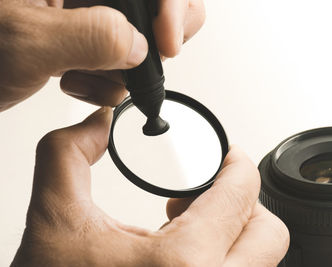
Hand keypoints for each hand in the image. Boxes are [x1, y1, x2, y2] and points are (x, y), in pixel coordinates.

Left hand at [0, 0, 204, 110]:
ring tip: (82, 77)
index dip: (172, 7)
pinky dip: (105, 82)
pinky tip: (74, 83)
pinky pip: (118, 61)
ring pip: (140, 40)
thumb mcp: (25, 40)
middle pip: (155, 6)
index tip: (167, 43)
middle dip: (154, 40)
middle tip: (139, 60)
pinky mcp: (82, 41)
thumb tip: (140, 45)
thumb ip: (89, 36)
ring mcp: (85, 17)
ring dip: (120, 71)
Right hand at [12, 107, 288, 266]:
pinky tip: (184, 257)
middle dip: (242, 204)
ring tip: (187, 227)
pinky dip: (224, 259)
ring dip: (233, 234)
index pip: (241, 196)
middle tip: (207, 194)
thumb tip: (96, 122)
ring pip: (260, 262)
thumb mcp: (52, 220)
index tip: (230, 158)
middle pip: (268, 234)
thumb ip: (68, 155)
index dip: (238, 165)